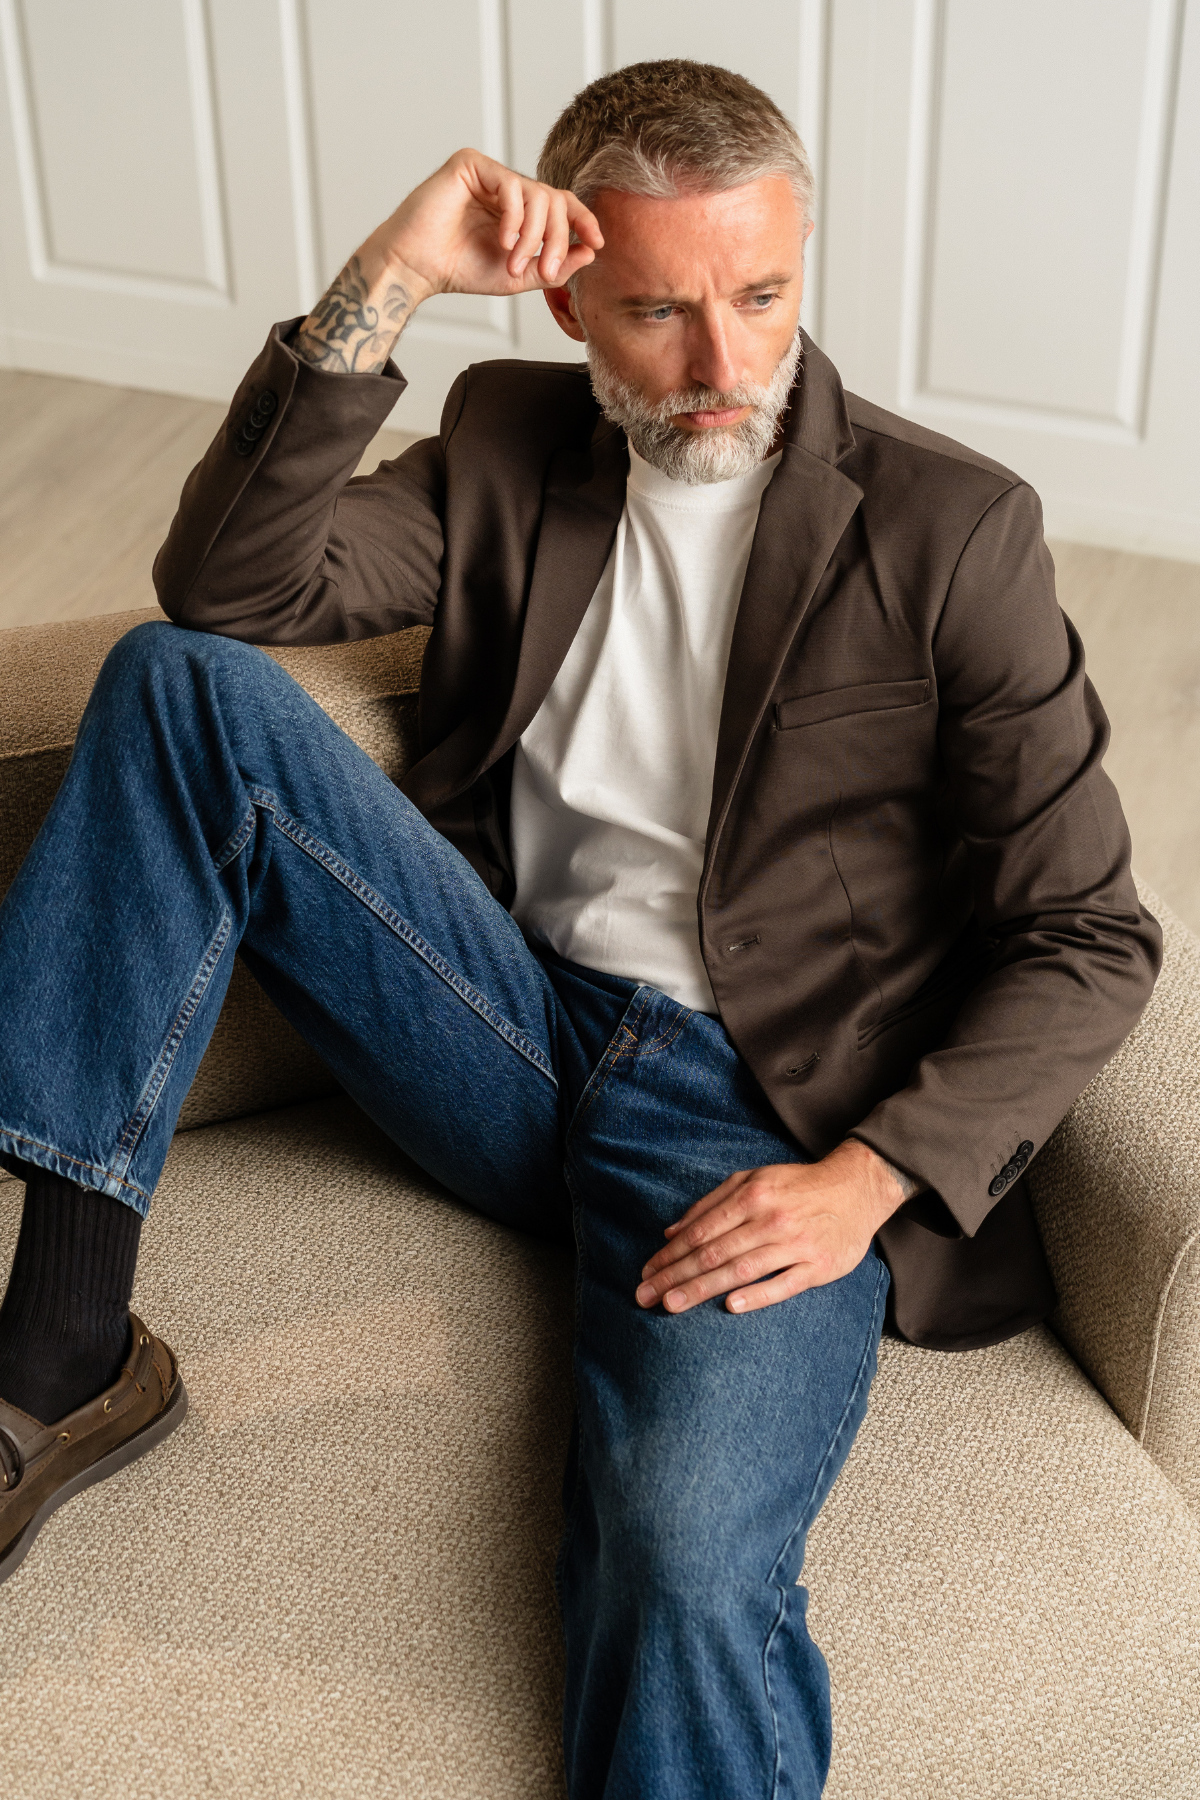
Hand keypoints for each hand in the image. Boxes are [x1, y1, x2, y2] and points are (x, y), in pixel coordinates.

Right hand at [373, 148, 602, 304]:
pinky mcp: (471, 164)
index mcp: (517, 208)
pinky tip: (503, 241)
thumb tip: (591, 251)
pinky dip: (514, 218)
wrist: (418, 267)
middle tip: (547, 269)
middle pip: (554, 200)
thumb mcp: (518, 276)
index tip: (598, 242)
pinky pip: (511, 185)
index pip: (560, 204)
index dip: (583, 220)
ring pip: (537, 194)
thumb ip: (554, 266)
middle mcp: (506, 187)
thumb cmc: (460, 270)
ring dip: (534, 235)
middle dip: (558, 238)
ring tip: (515, 261)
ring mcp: (489, 173)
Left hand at [635, 1140, 908, 1315]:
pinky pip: (783, 1284)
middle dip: (674, 1276)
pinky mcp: (818, 1266)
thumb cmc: (797, 1186)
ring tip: (672, 1305)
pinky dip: (757, 1295)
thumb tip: (670, 1231)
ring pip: (741, 1270)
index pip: (701, 1231)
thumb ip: (710, 1203)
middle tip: (644, 1296)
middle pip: (713, 1253)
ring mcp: (795, 1244)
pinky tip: (731, 1306)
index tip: (645, 1272)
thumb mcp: (753, 1179)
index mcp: (751, 1196)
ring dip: (702, 1288)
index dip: (670, 1254)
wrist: (857, 1188)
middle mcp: (770, 1219)